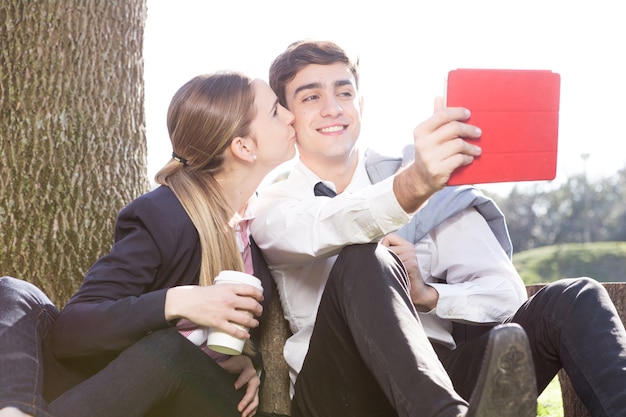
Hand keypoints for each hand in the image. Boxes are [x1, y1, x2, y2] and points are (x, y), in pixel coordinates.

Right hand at [165, 284, 263, 339]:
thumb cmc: (201, 294)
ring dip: (254, 322)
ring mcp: (224, 312)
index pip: (250, 290)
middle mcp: (229, 299)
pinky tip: (246, 335)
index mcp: (229, 288)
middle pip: (251, 304)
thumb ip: (228, 290)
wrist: (187, 301)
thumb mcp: (217, 287)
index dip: (259, 295)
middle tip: (259, 312)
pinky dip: (242, 334)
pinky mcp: (218, 322)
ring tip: (255, 323)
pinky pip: (234, 330)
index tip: (261, 298)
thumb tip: (238, 293)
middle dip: (258, 309)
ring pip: (246, 319)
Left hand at [218, 354, 260, 416]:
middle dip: (246, 399)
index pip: (246, 375)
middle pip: (252, 389)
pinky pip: (256, 402)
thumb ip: (221, 365)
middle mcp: (254, 378)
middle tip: (239, 408)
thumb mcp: (230, 362)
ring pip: (255, 398)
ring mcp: (255, 387)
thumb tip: (208, 367)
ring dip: (250, 408)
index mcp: (248, 369)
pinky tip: (248, 416)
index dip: (241, 381)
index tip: (235, 387)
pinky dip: (252, 410)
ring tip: (243, 415)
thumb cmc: (236, 363)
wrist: (244, 363)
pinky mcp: (255, 392)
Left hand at [381, 233, 437, 311]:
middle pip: (385, 246)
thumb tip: (367, 246)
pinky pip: (393, 263)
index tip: (387, 259)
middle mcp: (409, 248)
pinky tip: (397, 276)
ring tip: (394, 273)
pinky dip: (392, 271)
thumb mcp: (394, 260)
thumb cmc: (402, 276)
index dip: (383, 247)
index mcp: (406, 244)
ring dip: (387, 265)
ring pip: (388, 255)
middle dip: (383, 257)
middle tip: (390, 268)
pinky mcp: (412, 264)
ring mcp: (411, 255)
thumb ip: (387, 251)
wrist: (417, 292)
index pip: (388, 237)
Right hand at [393, 97, 481, 212]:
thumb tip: (439, 97)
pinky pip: (459, 159)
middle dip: (469, 129)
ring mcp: (429, 157)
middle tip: (478, 133)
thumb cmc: (429, 152)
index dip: (457, 112)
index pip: (442, 115)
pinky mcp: (438, 170)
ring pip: (458, 145)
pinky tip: (469, 158)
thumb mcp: (428, 135)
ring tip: (476, 149)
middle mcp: (423, 143)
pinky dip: (467, 158)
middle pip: (453, 129)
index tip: (468, 114)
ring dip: (471, 147)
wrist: (420, 178)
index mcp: (420, 131)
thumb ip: (435, 117)